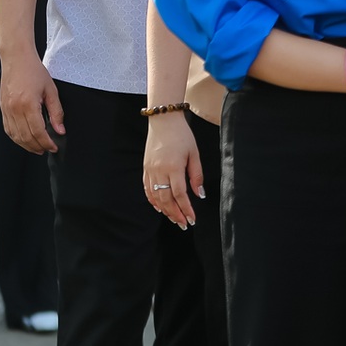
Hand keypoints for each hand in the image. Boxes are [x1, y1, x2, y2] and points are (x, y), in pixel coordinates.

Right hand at [0, 50, 64, 154]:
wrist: (16, 58)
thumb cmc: (33, 70)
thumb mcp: (51, 90)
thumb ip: (56, 112)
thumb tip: (60, 130)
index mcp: (28, 104)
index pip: (38, 132)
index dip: (47, 143)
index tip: (54, 147)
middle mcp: (15, 109)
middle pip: (26, 137)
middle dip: (38, 147)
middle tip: (48, 149)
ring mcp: (6, 109)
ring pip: (16, 136)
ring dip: (27, 145)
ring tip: (37, 148)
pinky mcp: (2, 109)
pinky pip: (8, 129)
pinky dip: (17, 138)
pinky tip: (25, 139)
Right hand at [144, 110, 203, 227]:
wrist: (163, 120)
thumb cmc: (181, 135)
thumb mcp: (194, 154)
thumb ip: (196, 176)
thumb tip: (200, 194)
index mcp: (173, 167)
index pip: (179, 195)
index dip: (186, 209)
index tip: (192, 219)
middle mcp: (159, 170)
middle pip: (166, 199)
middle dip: (175, 214)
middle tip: (183, 224)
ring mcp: (150, 170)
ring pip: (155, 196)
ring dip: (165, 210)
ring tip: (173, 218)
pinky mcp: (146, 168)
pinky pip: (147, 189)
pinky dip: (153, 200)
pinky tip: (159, 207)